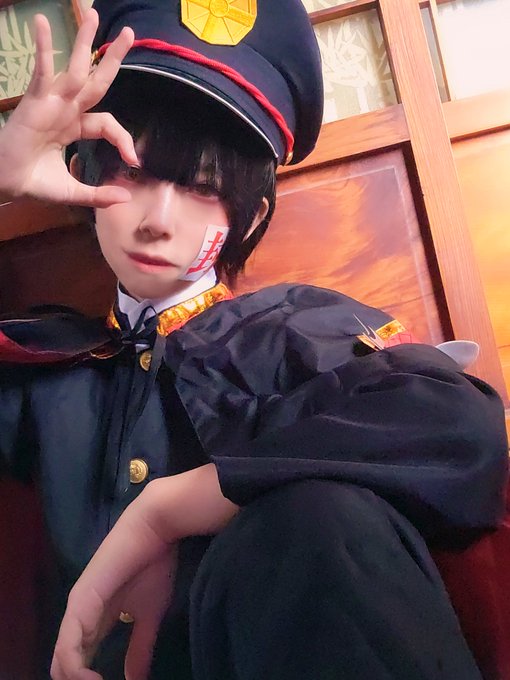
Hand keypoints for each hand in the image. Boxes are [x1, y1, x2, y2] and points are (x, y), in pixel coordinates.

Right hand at [0, 9, 138, 206]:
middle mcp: (66, 110)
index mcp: (75, 127)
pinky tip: (41, 22)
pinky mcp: (35, 102)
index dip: (123, 138)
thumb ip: (99, 195)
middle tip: (129, 34)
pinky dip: (42, 47)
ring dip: (84, 42)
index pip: (107, 123)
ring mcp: (51, 103)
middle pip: (96, 80)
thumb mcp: (75, 192)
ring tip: (93, 14)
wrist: (8, 184)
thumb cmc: (36, 183)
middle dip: (112, 58)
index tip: (134, 159)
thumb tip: (126, 198)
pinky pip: (41, 71)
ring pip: (74, 69)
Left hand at [51, 500, 176, 679]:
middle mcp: (80, 616)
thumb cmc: (152, 565)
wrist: (155, 530)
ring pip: (62, 659)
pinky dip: (75, 668)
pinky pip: (69, 644)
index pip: (80, 660)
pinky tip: (90, 679)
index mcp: (94, 620)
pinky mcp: (80, 601)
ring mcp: (77, 608)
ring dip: (76, 679)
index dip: (88, 679)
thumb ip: (140, 647)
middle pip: (65, 664)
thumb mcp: (150, 615)